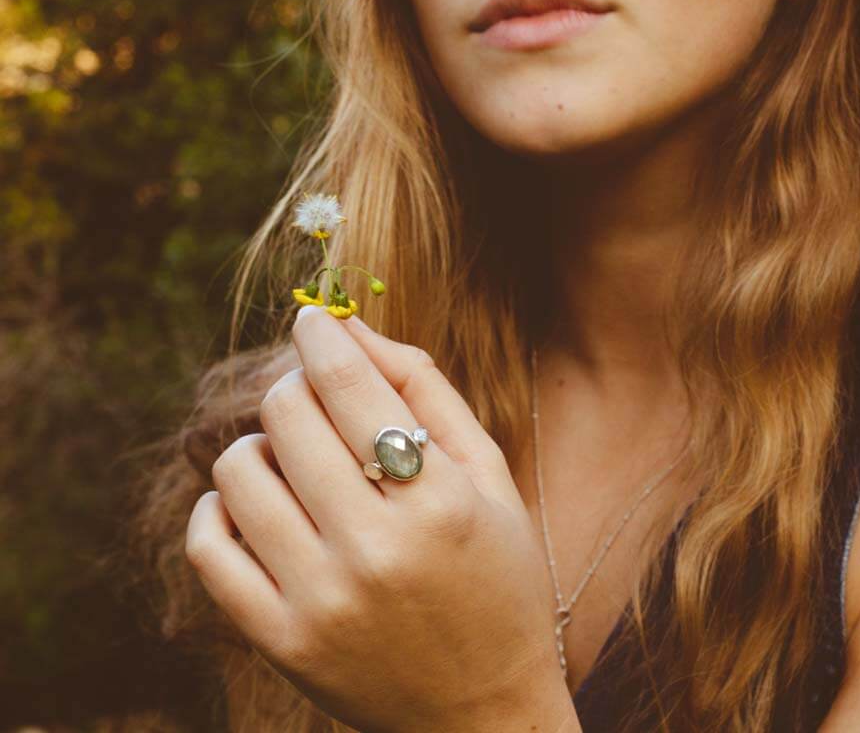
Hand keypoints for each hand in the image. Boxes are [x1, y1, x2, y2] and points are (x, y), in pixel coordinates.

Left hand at [185, 305, 573, 732]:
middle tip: (313, 392)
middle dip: (295, 384)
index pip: (350, 385)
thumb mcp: (488, 473)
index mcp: (438, 502)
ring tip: (291, 456)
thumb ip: (425, 390)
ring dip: (259, 443)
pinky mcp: (280, 643)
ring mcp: (319, 601)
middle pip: (288, 416)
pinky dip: (217, 508)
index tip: (313, 320)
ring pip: (239, 472)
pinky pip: (208, 548)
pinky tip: (255, 504)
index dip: (322, 336)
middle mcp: (374, 550)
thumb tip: (352, 328)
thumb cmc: (497, 575)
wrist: (484, 712)